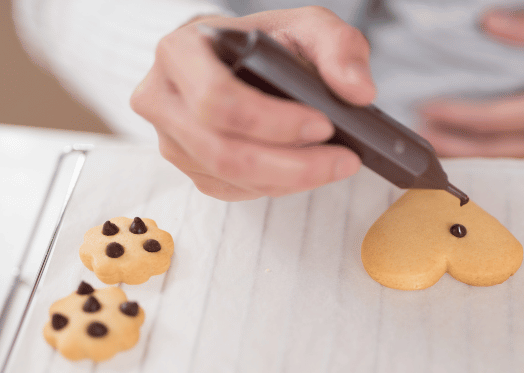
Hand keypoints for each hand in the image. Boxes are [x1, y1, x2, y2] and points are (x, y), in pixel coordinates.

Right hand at [131, 7, 375, 200]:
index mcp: (180, 52)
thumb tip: (358, 91)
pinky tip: (304, 170)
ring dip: (291, 179)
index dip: (273, 122)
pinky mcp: (191, 168)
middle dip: (292, 165)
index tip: (324, 124)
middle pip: (223, 152)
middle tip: (342, 160)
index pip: (217, 99)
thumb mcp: (307, 27)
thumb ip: (339, 47)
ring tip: (333, 164)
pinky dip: (278, 186)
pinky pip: (234, 191)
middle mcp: (162, 99)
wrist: (238, 61)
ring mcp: (172, 140)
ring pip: (231, 178)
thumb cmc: (265, 44)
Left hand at [419, 8, 523, 161]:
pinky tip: (508, 156)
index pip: (492, 120)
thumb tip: (491, 25)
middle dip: (456, 149)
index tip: (425, 113)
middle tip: (423, 147)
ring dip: (483, 160)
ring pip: (521, 166)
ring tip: (454, 154)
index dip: (453, 118)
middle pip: (497, 153)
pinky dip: (517, 163)